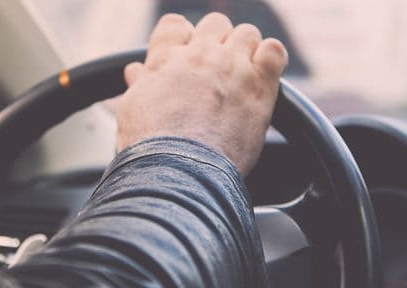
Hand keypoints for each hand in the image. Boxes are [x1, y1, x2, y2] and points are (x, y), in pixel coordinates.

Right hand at [115, 13, 288, 175]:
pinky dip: (271, 59)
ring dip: (245, 50)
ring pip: (247, 33)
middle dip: (216, 42)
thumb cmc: (151, 147)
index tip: (185, 58)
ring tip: (241, 77)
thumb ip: (141, 85)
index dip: (182, 39)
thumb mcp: (132, 110)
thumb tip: (136, 72)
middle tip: (215, 72)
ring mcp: (232, 66)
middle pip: (215, 25)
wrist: (179, 168)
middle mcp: (200, 55)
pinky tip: (263, 78)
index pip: (175, 25)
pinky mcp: (259, 85)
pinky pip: (274, 52)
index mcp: (166, 58)